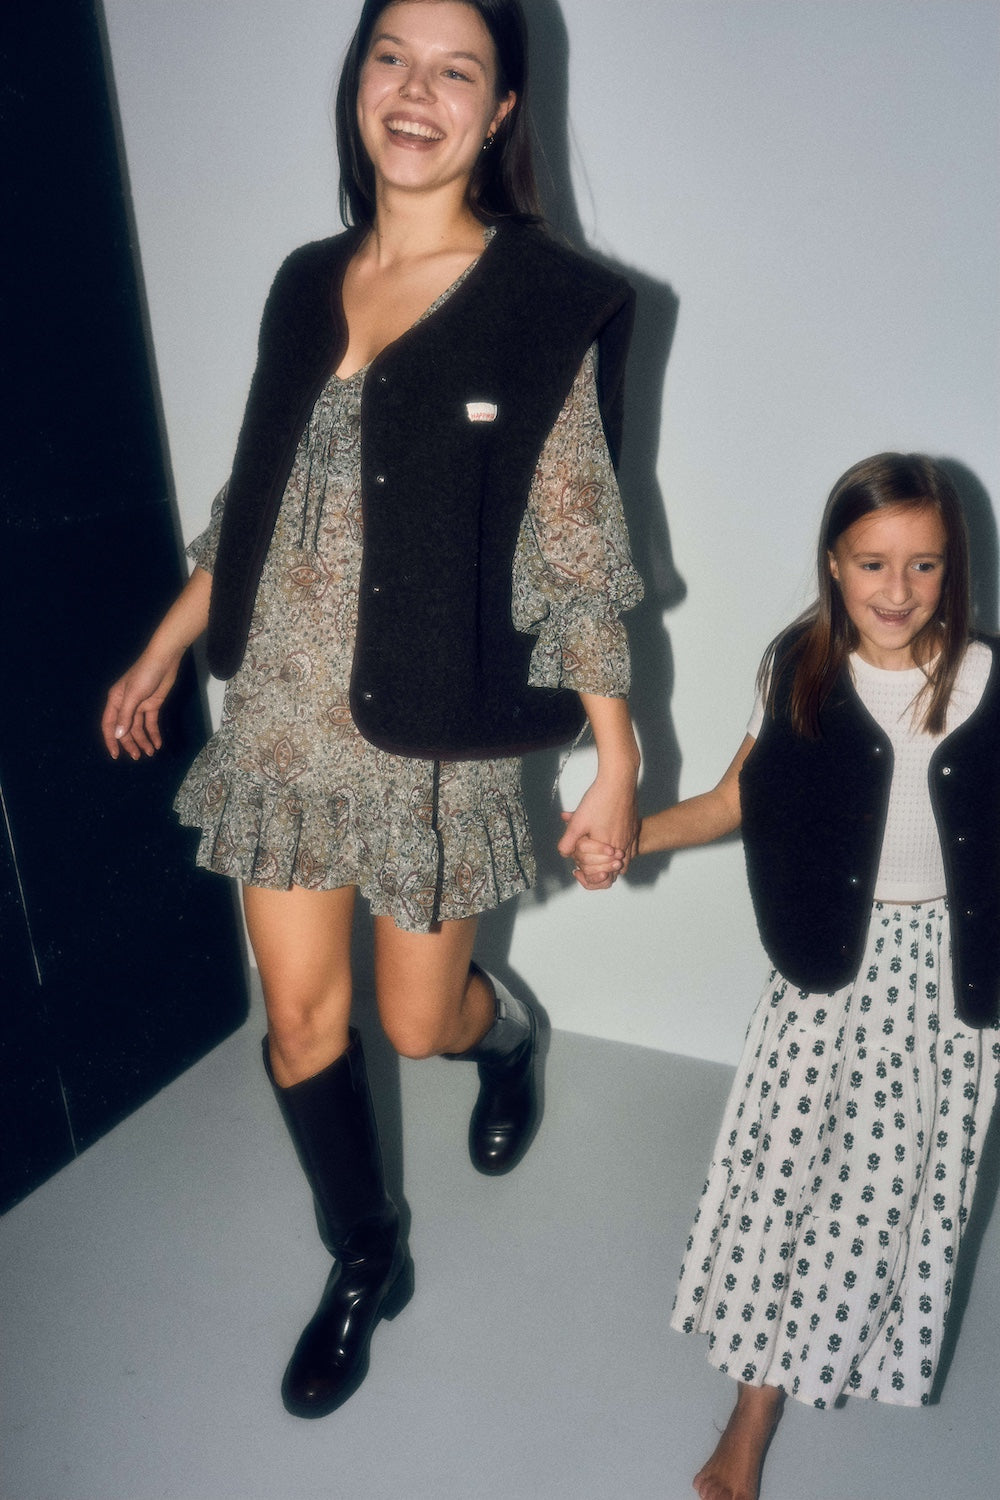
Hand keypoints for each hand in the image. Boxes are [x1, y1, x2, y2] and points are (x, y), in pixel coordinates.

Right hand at [101, 650, 181, 760]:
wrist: (165, 660)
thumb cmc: (145, 674)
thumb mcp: (134, 696)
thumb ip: (125, 716)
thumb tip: (117, 735)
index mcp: (115, 701)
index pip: (109, 725)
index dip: (111, 740)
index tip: (115, 755)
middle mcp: (125, 705)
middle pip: (125, 729)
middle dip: (131, 743)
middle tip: (138, 757)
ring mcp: (139, 705)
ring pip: (138, 728)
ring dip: (144, 741)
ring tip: (151, 752)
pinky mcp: (152, 705)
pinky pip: (151, 723)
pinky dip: (154, 734)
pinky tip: (158, 743)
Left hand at [557, 774, 638, 890]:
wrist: (619, 781)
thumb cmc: (600, 800)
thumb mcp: (578, 822)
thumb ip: (568, 842)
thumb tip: (563, 853)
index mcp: (610, 849)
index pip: (605, 876)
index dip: (591, 879)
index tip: (579, 873)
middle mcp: (623, 846)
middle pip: (615, 871)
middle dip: (601, 870)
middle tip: (587, 867)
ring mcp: (631, 838)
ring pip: (624, 861)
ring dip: (610, 862)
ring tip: (597, 857)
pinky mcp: (633, 829)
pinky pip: (630, 849)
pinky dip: (620, 852)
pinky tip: (610, 845)